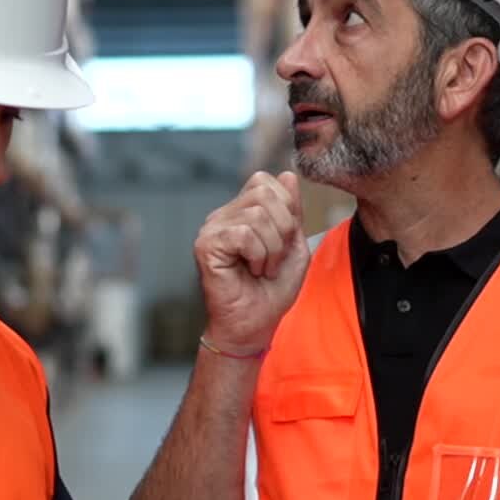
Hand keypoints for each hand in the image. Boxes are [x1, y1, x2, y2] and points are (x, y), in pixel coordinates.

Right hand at [194, 171, 309, 353]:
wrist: (254, 325)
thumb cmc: (272, 290)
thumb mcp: (293, 244)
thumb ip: (292, 210)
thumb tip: (288, 174)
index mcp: (242, 211)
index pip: (265, 181)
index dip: (286, 207)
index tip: (284, 240)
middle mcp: (223, 215)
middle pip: (264, 192)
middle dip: (283, 228)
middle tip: (275, 258)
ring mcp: (212, 229)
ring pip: (257, 214)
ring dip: (272, 248)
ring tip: (263, 268)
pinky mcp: (206, 245)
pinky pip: (244, 233)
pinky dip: (258, 255)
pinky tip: (252, 271)